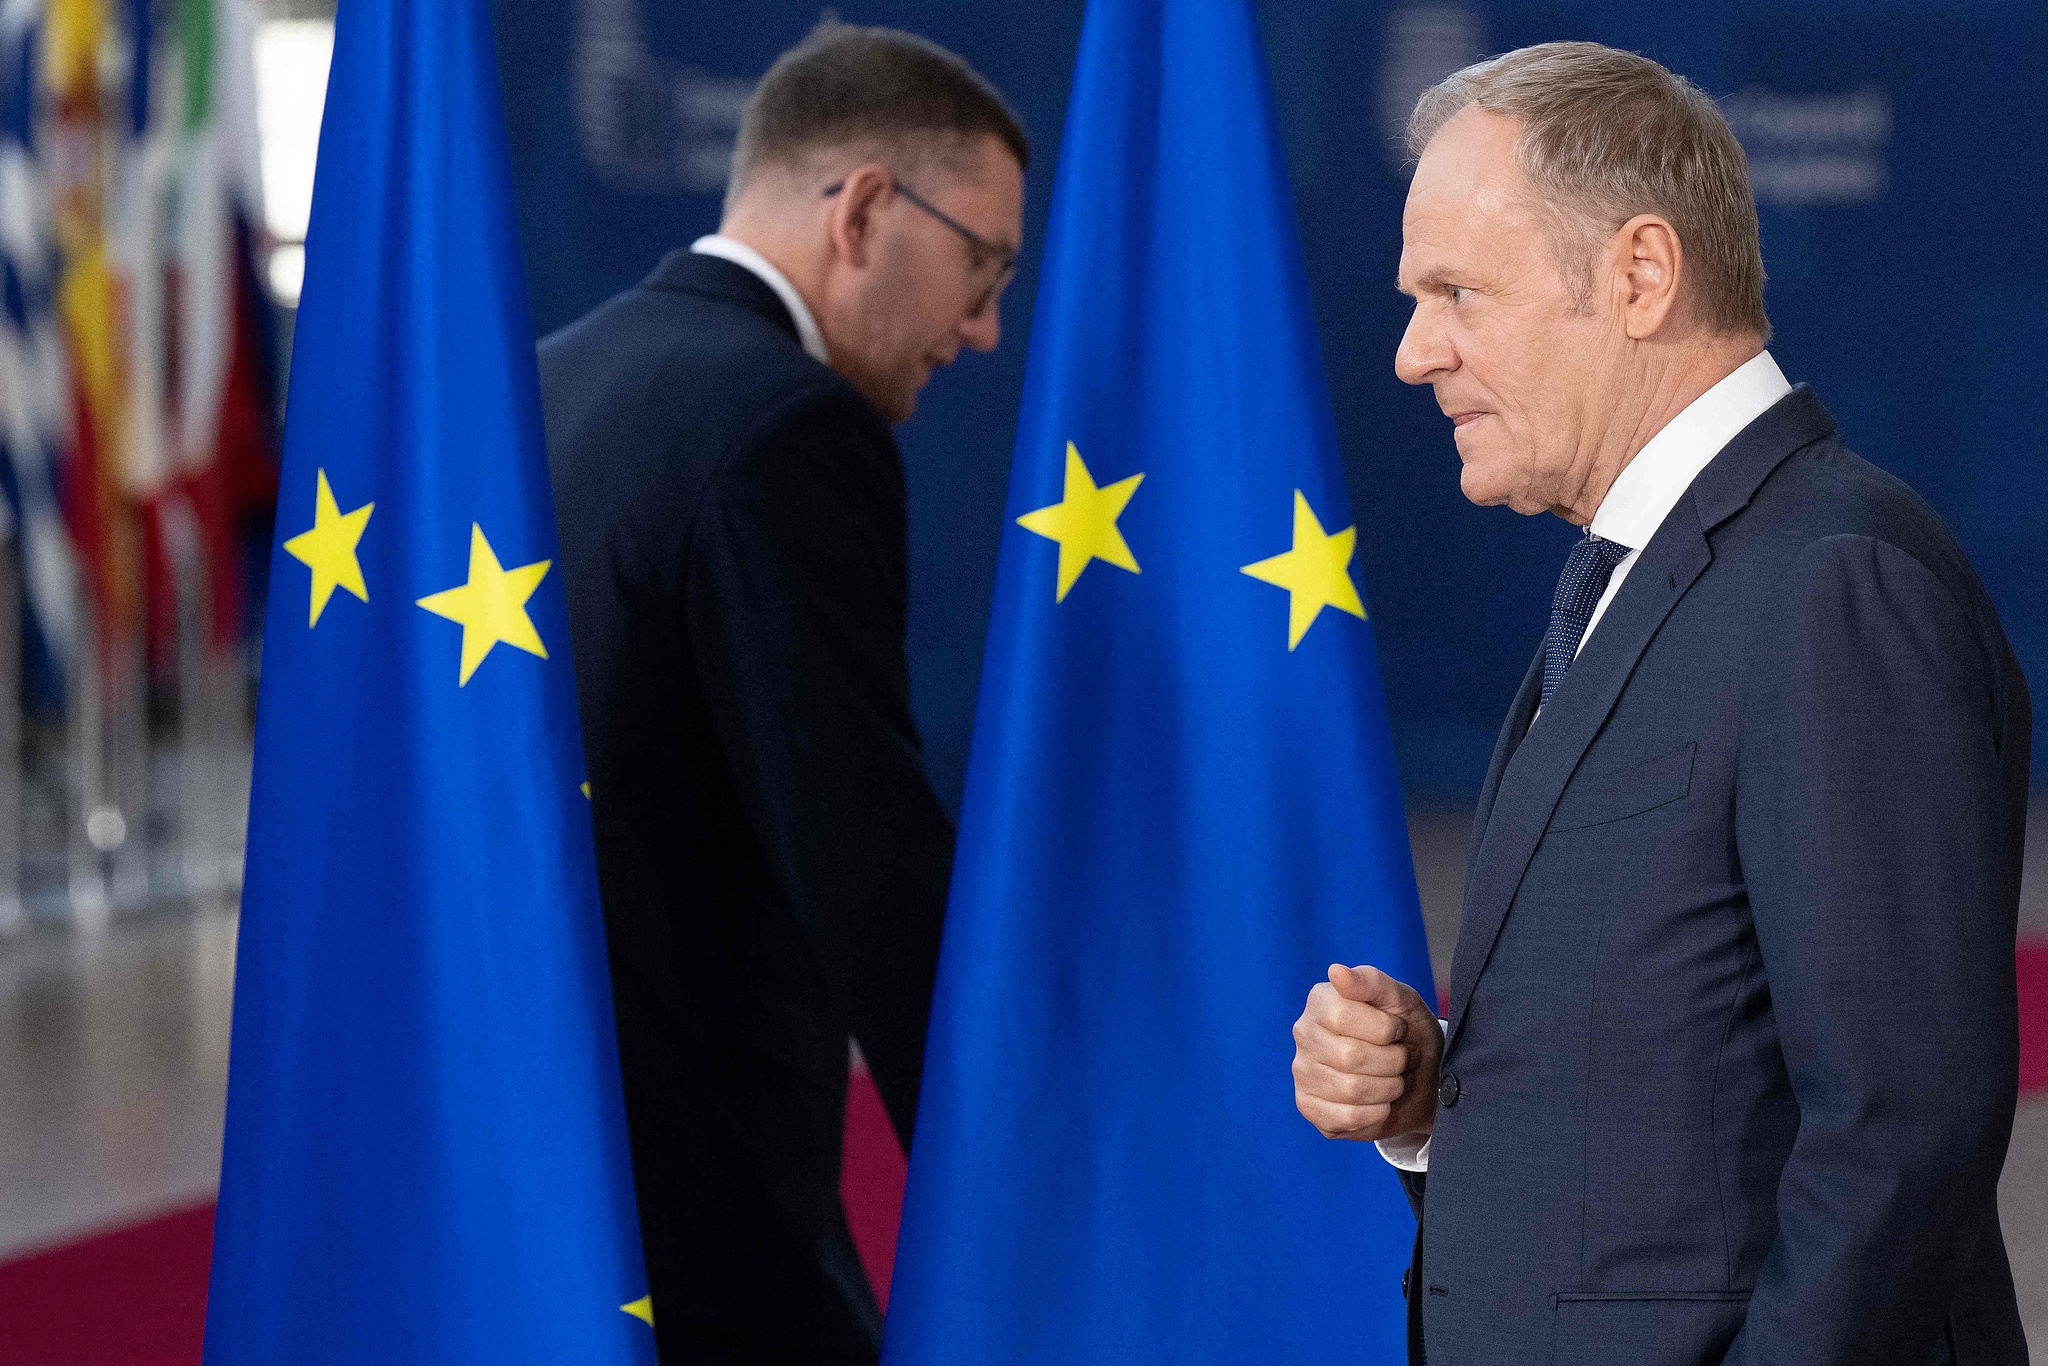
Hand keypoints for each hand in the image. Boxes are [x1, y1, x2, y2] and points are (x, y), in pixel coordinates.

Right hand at [1292, 963, 1441, 1142]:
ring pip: (1352, 1090)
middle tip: (1403, 1059)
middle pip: (1351, 1056)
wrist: (1420, 1077)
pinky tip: (1381, 1102)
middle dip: (1393, 1062)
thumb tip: (1335, 971)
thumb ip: (1373, 983)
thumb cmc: (1408, 1034)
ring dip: (1389, 1088)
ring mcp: (1302, 1071)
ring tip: (1395, 1079)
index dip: (1385, 1028)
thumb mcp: (1402, 1001)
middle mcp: (1304, 1034)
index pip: (1344, 1015)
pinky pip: (1346, 1118)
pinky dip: (1377, 1113)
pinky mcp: (1308, 1106)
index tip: (1398, 1029)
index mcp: (1321, 1001)